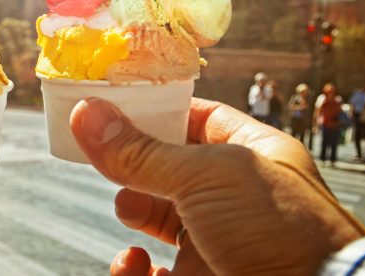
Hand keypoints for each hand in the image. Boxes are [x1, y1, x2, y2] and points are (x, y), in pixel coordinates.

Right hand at [70, 97, 364, 275]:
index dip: (156, 110)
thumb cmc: (279, 231)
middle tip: (106, 157)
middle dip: (134, 164)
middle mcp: (234, 197)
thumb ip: (142, 151)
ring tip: (129, 208)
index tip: (112, 104)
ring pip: (156, 217)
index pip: (197, 118)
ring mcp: (216, 242)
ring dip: (132, 209)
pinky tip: (135, 263)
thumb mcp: (206, 176)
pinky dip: (131, 269)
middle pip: (168, 168)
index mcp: (251, 155)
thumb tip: (85, 113)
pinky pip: (150, 272)